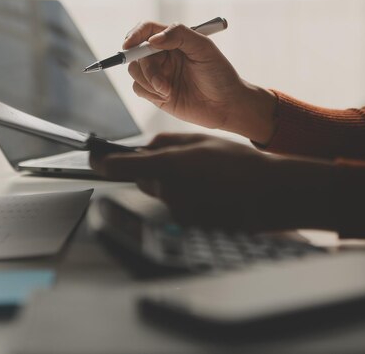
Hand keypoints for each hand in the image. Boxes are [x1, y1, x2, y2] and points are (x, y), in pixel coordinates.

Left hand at [90, 133, 332, 231]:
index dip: (101, 162)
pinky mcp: (189, 225)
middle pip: (142, 180)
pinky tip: (210, 192)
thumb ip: (167, 142)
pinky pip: (177, 208)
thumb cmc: (240, 164)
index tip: (94, 157)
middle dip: (151, 170)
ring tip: (204, 176)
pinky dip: (186, 199)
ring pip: (161, 193)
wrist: (270, 195)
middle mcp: (168, 192)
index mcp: (168, 166)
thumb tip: (146, 146)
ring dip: (171, 184)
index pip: (119, 167)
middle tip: (178, 161)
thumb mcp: (201, 141)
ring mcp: (178, 212)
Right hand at [123, 22, 276, 143]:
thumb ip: (179, 35)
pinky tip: (167, 97)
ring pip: (135, 71)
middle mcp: (163, 54)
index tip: (129, 45)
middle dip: (146, 69)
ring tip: (168, 91)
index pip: (146, 30)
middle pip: (137, 53)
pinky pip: (138, 88)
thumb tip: (153, 39)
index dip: (134, 35)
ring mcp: (158, 73)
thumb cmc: (219, 74)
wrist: (226, 105)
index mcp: (173, 39)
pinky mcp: (155, 92)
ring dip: (149, 83)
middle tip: (161, 83)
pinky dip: (149, 93)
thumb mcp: (204, 48)